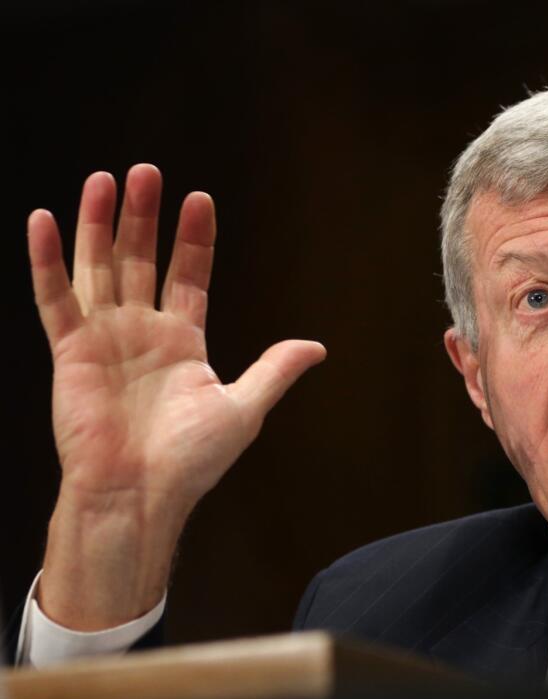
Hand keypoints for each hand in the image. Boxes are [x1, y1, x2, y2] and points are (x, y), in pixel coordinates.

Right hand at [27, 165, 325, 628]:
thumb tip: (317, 346)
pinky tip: (45, 219)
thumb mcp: (244, 407)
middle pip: (141, 260)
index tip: (200, 200)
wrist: (140, 493)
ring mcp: (104, 339)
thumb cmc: (191, 461)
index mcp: (183, 343)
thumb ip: (274, 370)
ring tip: (106, 179)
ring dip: (100, 224)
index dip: (194, 239)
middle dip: (145, 217)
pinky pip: (55, 298)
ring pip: (99, 267)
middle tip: (148, 171)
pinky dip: (48, 260)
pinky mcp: (70, 352)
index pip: (189, 276)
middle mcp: (142, 333)